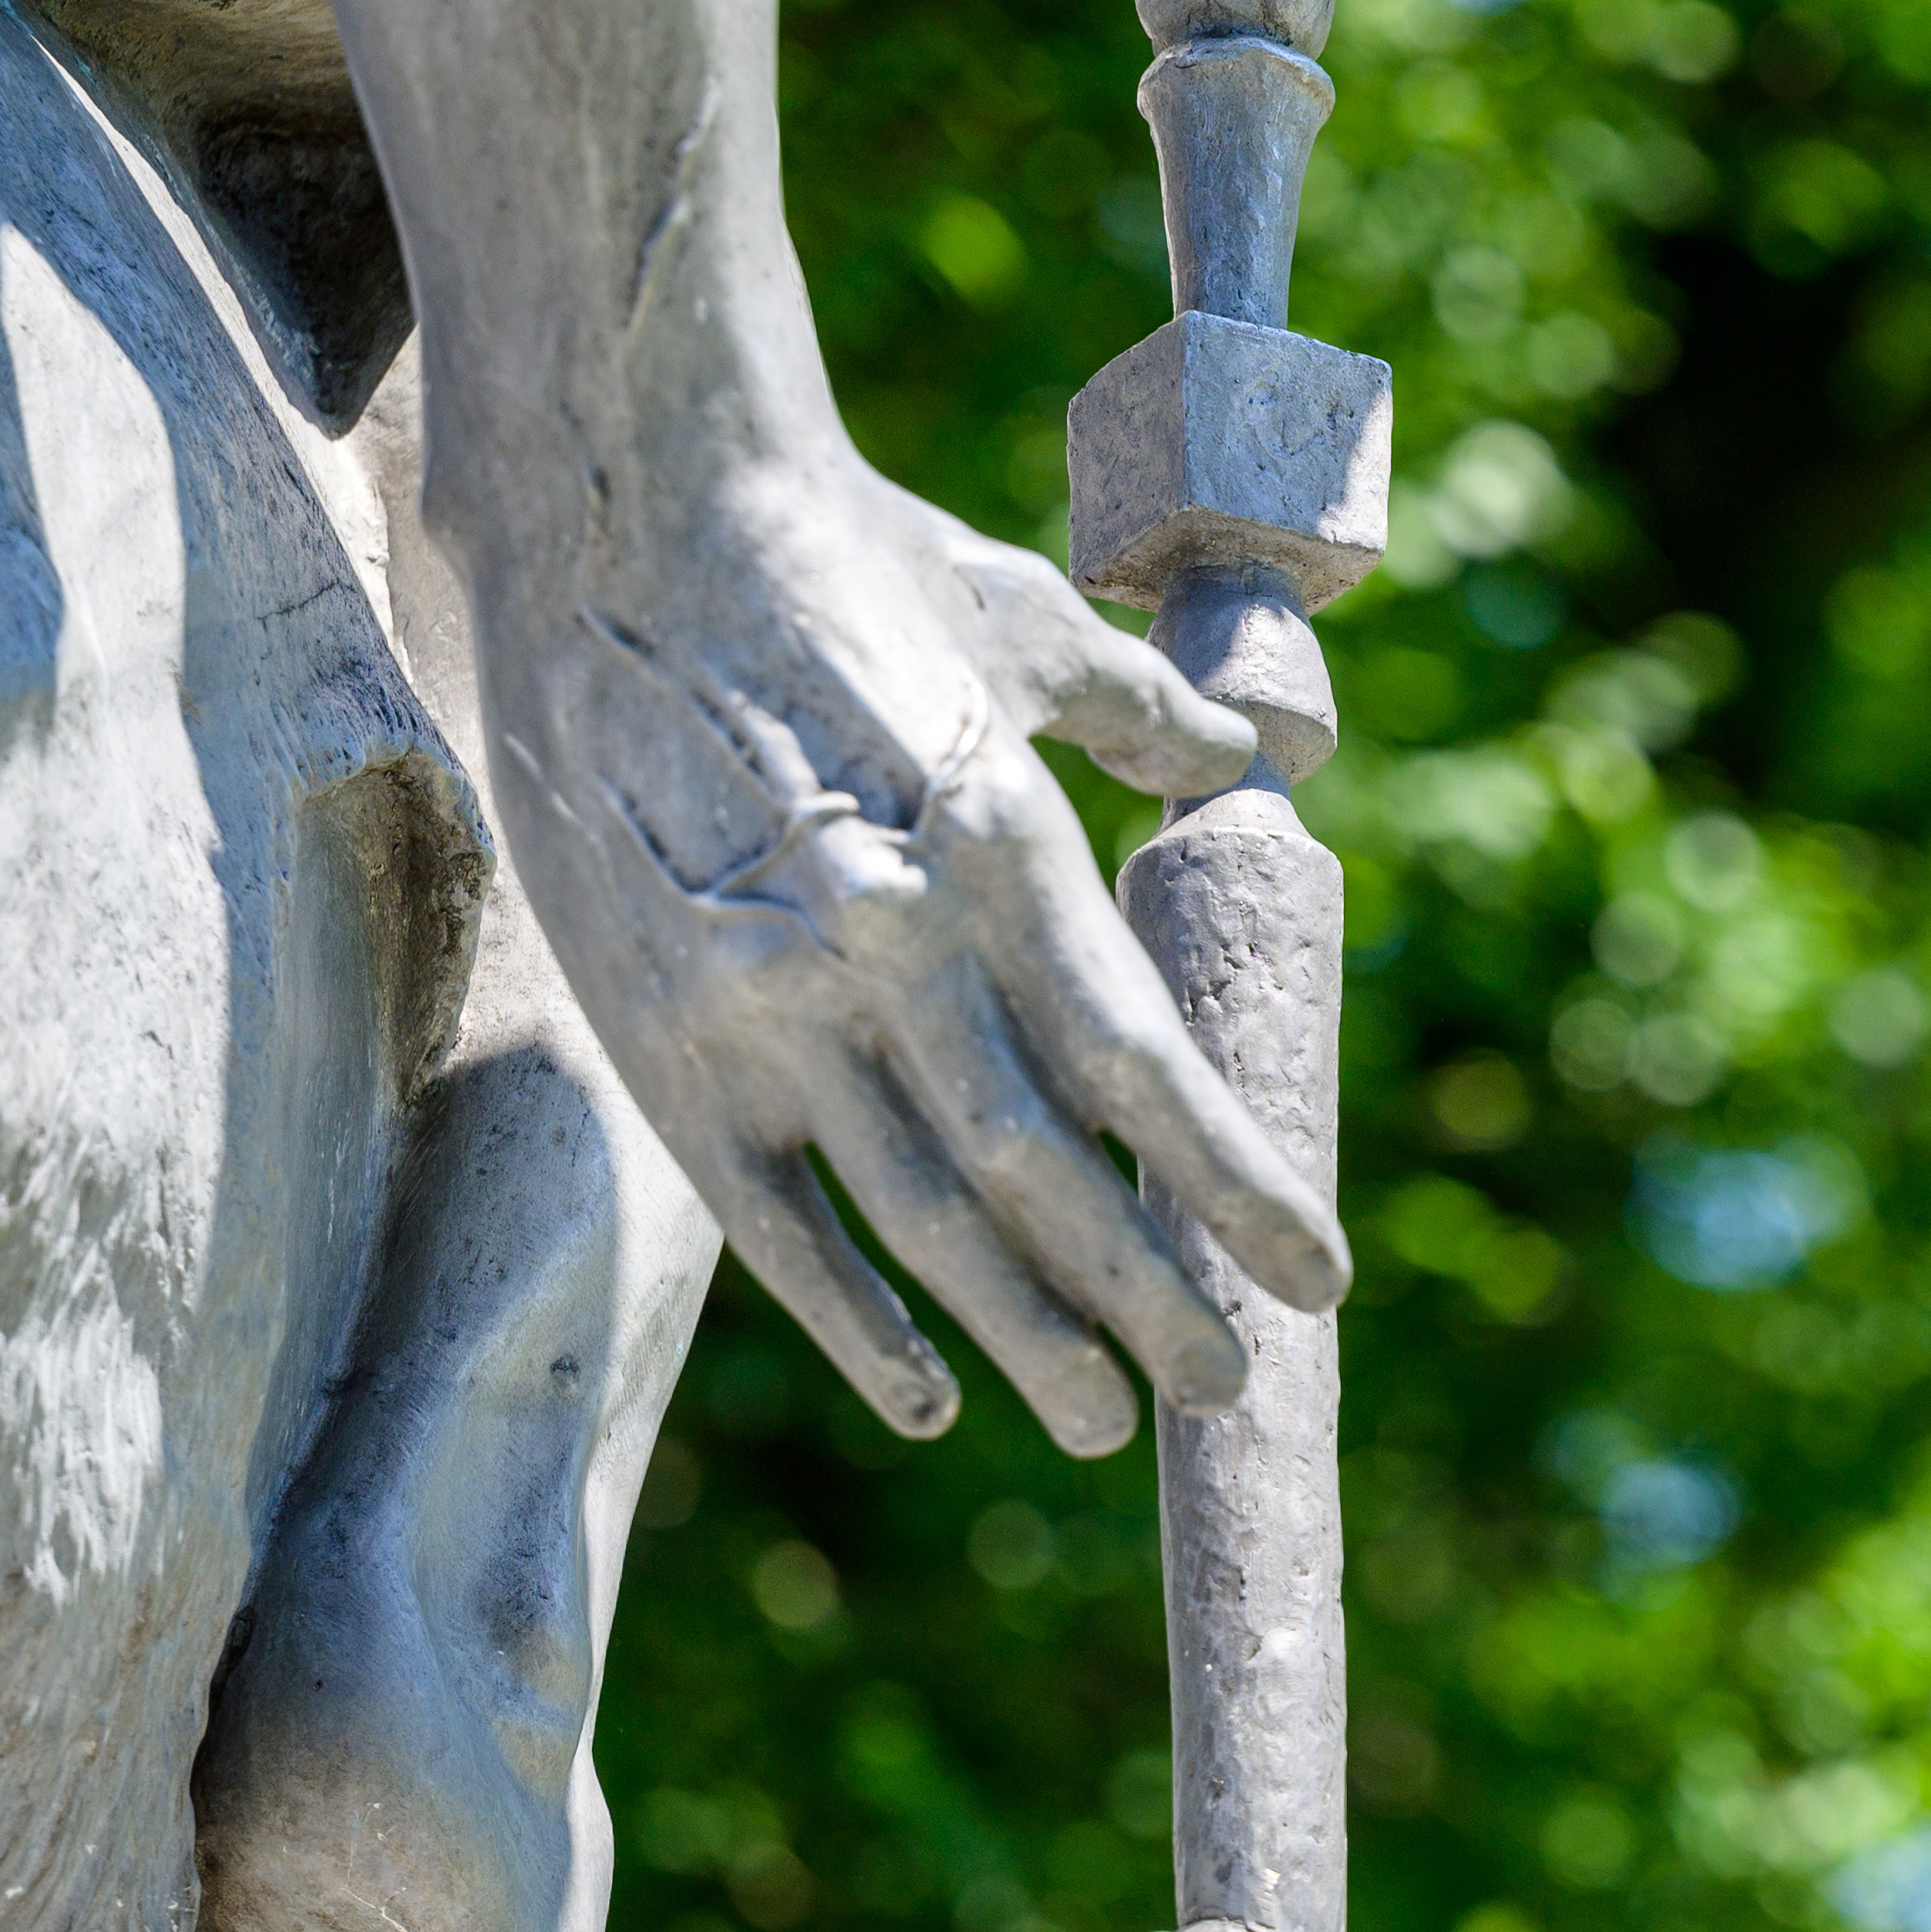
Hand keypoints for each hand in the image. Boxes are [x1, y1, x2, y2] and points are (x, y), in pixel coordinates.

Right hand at [476, 431, 1351, 1455]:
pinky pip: (775, 1219)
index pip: (1149, 1068)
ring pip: (924, 1216)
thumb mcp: (1022, 623)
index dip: (1237, 1191)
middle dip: (1147, 1299)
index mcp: (1008, 848)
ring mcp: (772, 1002)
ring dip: (1023, 1333)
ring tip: (1104, 1417)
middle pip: (1051, 1173)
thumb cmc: (839, 552)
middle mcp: (901, 943)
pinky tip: (925, 1397)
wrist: (613, 513)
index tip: (1317, 1283)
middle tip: (1221, 1391)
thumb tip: (1254, 760)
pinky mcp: (666, 1037)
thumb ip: (1145, 715)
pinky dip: (854, 1319)